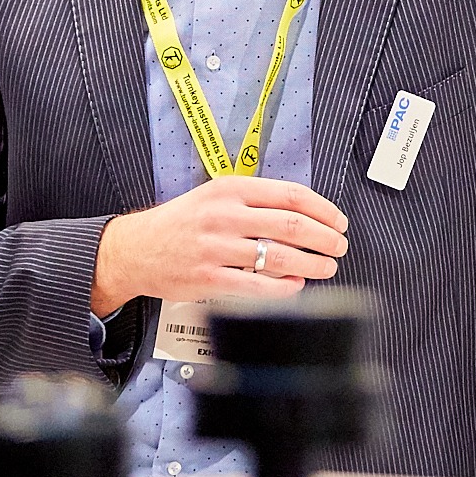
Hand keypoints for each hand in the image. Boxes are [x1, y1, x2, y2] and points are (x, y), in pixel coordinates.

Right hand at [92, 175, 348, 315]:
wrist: (136, 249)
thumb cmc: (181, 223)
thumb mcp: (214, 196)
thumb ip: (254, 201)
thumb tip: (303, 214)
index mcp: (230, 189)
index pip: (290, 195)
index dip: (323, 210)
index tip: (338, 221)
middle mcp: (224, 215)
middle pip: (291, 225)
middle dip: (325, 238)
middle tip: (339, 246)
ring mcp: (217, 248)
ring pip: (280, 257)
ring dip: (312, 264)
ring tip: (326, 267)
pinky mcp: (210, 279)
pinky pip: (258, 286)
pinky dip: (285, 287)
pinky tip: (296, 285)